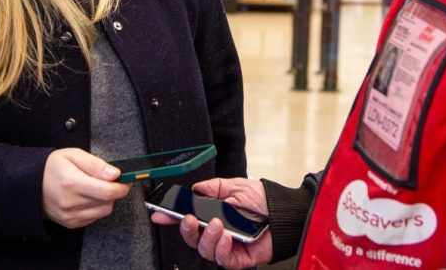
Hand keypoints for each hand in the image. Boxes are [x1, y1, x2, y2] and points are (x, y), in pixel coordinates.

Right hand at [42, 148, 130, 228]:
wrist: (30, 183)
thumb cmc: (52, 166)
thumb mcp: (74, 155)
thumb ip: (96, 164)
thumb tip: (115, 174)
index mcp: (72, 183)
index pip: (108, 191)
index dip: (122, 187)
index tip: (126, 181)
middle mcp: (70, 202)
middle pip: (108, 202)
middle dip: (113, 191)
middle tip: (109, 181)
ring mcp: (69, 215)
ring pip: (103, 212)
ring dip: (106, 200)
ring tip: (96, 188)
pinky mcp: (69, 223)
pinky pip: (93, 218)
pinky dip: (96, 208)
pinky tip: (87, 197)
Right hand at [151, 177, 272, 268]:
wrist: (287, 212)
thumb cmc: (265, 200)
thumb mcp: (236, 186)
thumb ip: (213, 188)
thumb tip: (195, 189)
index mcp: (214, 214)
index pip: (189, 218)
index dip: (172, 217)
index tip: (159, 213)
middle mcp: (218, 232)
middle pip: (193, 238)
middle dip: (186, 229)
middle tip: (189, 219)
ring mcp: (227, 246)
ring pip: (205, 249)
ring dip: (207, 237)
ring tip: (217, 224)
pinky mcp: (239, 258)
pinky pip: (223, 258)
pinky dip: (221, 248)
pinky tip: (226, 237)